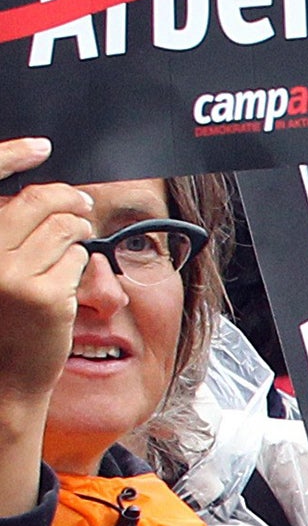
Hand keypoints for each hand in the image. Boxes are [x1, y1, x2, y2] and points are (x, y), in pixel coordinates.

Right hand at [0, 139, 93, 514]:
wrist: (0, 379)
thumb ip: (2, 232)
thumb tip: (32, 192)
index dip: (11, 154)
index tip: (39, 146)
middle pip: (38, 201)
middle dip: (67, 199)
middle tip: (82, 204)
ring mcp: (11, 275)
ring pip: (64, 228)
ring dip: (76, 234)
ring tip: (70, 249)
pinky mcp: (44, 295)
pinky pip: (77, 258)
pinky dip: (78, 264)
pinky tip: (65, 285)